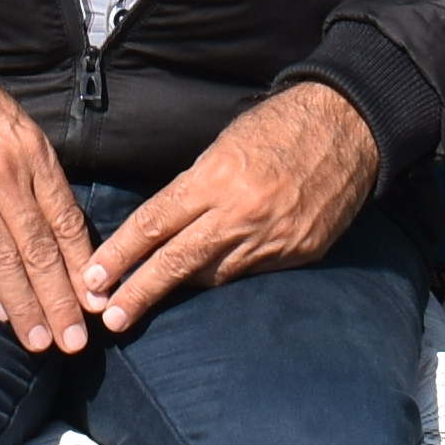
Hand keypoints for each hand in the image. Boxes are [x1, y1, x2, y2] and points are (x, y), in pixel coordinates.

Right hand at [0, 58, 99, 351]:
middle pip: (36, 248)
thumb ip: (45, 181)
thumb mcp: (22, 131)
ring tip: (39, 341)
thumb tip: (69, 238)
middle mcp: (1, 177)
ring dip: (22, 305)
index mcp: (31, 155)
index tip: (95, 304)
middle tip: (73, 341)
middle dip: (58, 299)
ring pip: (0, 260)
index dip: (81, 266)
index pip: (63, 221)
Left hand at [83, 81, 379, 331]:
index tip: (95, 277)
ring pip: (213, 275)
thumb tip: (166, 225)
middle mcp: (240, 214)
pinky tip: (209, 278)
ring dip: (180, 289)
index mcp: (215, 179)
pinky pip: (250, 273)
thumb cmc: (279, 126)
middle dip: (139, 292)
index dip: (121, 254)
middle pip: (176, 262)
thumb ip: (195, 188)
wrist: (349, 128)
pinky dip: (227, 274)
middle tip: (108, 318)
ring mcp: (271, 239)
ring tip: (146, 302)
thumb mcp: (225, 146)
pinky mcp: (298, 253)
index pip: (155, 224)